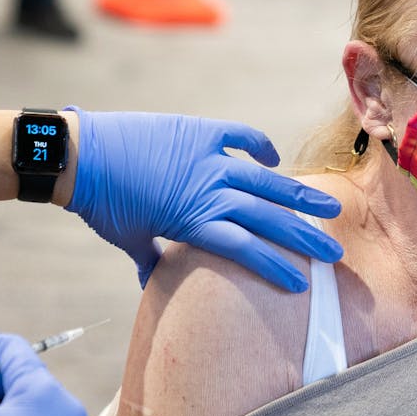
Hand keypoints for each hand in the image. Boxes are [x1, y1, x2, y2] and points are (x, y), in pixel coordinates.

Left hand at [67, 109, 342, 291]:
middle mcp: (209, 191)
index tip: (301, 284)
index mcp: (194, 221)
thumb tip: (152, 283)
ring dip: (298, 195)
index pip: (246, 249)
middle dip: (304, 236)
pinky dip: (258, 146)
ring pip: (264, 180)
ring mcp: (206, 158)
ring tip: (329, 206)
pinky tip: (273, 159)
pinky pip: (239, 136)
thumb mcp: (129, 238)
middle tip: (335, 251)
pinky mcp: (197, 131)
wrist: (81, 155)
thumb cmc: (102, 204)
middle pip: (267, 217)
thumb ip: (150, 260)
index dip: (276, 267)